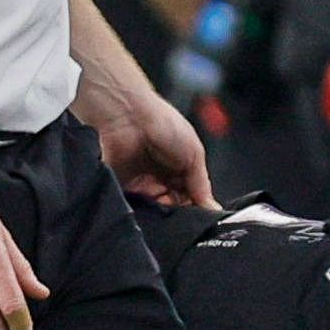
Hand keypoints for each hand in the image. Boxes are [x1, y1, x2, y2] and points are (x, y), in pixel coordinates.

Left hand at [90, 80, 217, 211]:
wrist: (126, 113)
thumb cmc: (162, 122)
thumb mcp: (195, 153)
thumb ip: (201, 185)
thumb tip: (212, 208)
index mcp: (179, 169)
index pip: (190, 198)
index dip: (194, 209)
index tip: (198, 216)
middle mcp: (158, 177)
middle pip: (171, 206)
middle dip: (176, 213)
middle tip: (179, 211)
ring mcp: (137, 183)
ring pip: (150, 209)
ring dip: (157, 212)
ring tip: (161, 204)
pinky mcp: (117, 186)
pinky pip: (129, 206)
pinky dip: (137, 210)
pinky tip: (144, 206)